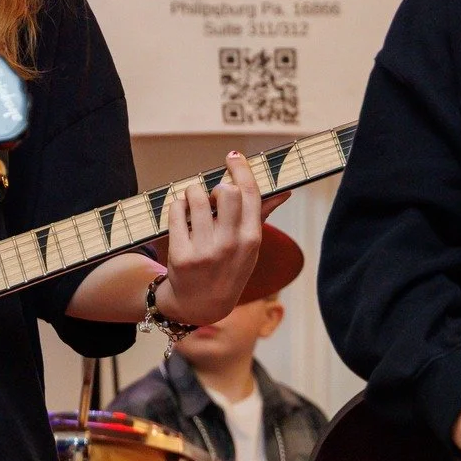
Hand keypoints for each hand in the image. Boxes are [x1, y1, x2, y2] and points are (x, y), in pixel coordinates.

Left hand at [156, 152, 270, 325]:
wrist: (199, 305)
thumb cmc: (228, 269)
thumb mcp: (249, 248)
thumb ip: (262, 216)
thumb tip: (284, 190)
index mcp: (251, 240)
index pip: (250, 194)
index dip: (241, 169)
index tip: (233, 156)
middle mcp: (230, 245)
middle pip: (226, 191)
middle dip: (216, 186)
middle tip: (211, 196)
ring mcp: (204, 251)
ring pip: (196, 196)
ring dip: (193, 192)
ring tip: (193, 204)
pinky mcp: (180, 254)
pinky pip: (176, 210)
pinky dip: (177, 205)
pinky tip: (181, 214)